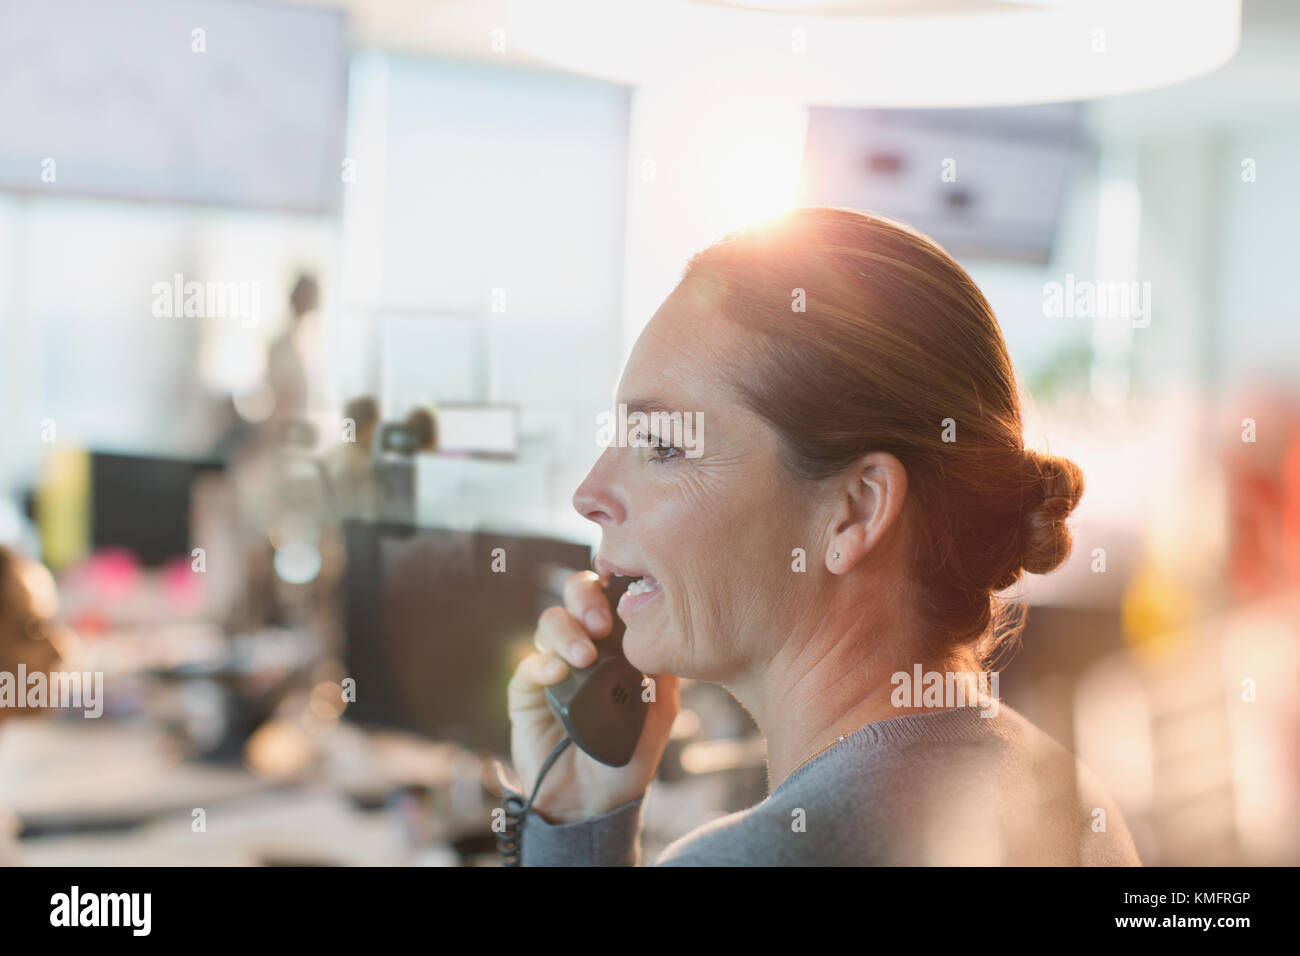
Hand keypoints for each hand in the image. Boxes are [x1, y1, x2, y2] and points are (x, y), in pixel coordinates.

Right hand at [506, 570, 678, 822]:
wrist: (591, 802)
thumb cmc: (627, 758)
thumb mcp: (660, 716)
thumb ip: (665, 676)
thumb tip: (670, 636)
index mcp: (616, 645)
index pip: (612, 599)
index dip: (616, 591)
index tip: (627, 606)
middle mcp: (584, 646)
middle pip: (576, 596)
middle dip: (586, 598)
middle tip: (600, 623)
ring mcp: (554, 665)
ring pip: (550, 622)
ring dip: (566, 632)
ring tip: (583, 657)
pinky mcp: (527, 691)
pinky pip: (528, 664)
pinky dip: (541, 662)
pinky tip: (556, 673)